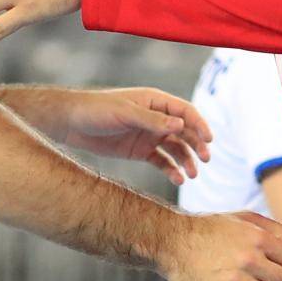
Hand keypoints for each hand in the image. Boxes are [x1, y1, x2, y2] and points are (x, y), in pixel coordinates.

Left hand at [56, 88, 212, 185]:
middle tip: (205, 160)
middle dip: (197, 145)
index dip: (199, 124)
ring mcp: (149, 135)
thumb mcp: (125, 114)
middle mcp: (156, 118)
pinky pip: (161, 161)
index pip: (185, 111)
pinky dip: (171, 170)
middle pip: (185, 131)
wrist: (72, 124)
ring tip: (192, 175)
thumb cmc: (97, 110)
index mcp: (155, 101)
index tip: (209, 140)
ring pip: (176, 148)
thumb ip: (152, 120)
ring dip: (186, 160)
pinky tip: (178, 179)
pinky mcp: (140, 151)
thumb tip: (181, 124)